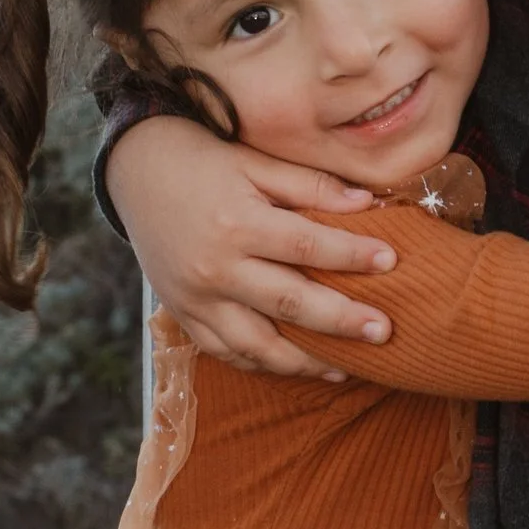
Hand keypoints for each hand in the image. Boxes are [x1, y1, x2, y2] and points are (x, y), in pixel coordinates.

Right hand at [106, 115, 399, 376]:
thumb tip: (367, 205)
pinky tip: (297, 366)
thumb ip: (310, 186)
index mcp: (237, 223)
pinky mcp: (184, 315)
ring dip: (305, 361)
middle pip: (289, 303)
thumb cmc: (205, 160)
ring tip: (348, 369)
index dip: (351, 256)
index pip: (306, 247)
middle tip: (385, 332)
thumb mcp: (255, 162)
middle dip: (341, 321)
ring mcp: (196, 298)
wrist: (136, 172)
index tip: (392, 261)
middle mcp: (215, 267)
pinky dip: (263, 365)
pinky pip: (226, 352)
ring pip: (257, 344)